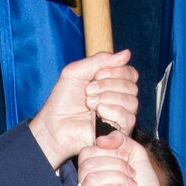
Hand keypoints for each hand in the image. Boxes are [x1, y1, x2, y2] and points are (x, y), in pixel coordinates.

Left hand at [28, 50, 138, 167]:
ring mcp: (119, 115)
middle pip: (132, 87)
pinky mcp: (118, 131)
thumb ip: (100, 60)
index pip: (130, 73)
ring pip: (132, 102)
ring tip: (89, 103)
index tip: (96, 76)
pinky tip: (98, 113)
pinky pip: (128, 118)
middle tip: (88, 91)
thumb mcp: (76, 72)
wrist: (54, 125)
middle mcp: (118, 99)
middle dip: (108, 85)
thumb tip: (126, 53)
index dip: (116, 71)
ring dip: (108, 98)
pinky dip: (113, 111)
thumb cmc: (62, 100)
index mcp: (111, 84)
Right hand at [74, 139, 185, 185]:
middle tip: (131, 173)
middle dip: (115, 165)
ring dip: (116, 178)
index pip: (86, 153)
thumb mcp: (134, 152)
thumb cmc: (143, 182)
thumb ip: (120, 139)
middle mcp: (83, 185)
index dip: (107, 152)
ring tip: (130, 184)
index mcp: (90, 170)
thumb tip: (100, 140)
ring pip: (90, 180)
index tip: (126, 158)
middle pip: (87, 165)